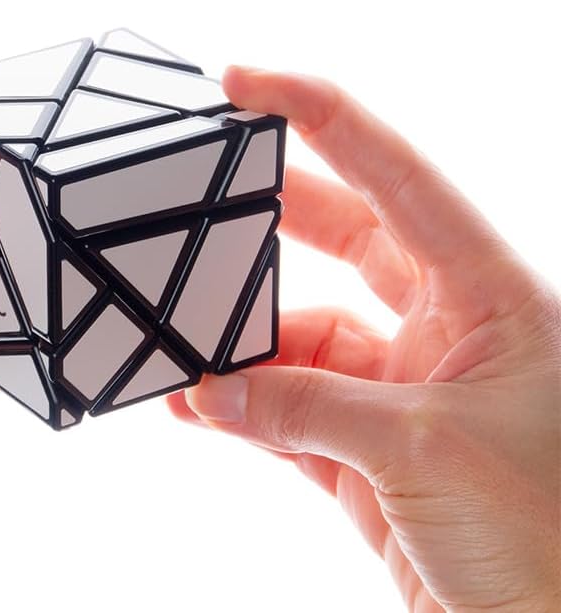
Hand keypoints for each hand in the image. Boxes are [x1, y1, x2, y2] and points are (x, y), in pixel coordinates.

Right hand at [169, 66, 560, 610]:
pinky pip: (288, 413)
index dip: (323, 120)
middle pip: (342, 246)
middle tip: (190, 203)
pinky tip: (193, 407)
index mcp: (492, 299)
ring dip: (237, 352)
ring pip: (300, 344)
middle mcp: (448, 334)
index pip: (399, 181)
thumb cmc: (552, 535)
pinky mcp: (369, 456)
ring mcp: (403, 394)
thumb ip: (307, 409)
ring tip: (176, 351)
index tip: (246, 86)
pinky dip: (240, 412)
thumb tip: (210, 391)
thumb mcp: (425, 451)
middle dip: (265, 225)